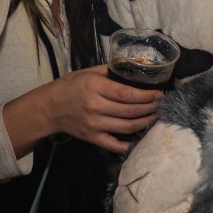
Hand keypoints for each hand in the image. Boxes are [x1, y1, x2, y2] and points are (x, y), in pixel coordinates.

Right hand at [40, 65, 161, 154]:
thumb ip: (110, 70)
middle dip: (150, 109)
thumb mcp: (88, 72)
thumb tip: (133, 68)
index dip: (146, 96)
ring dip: (145, 123)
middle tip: (162, 105)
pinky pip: (114, 144)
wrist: (49, 108)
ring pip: (127, 127)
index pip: (127, 94)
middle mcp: (96, 106)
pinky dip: (129, 144)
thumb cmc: (70, 86)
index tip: (159, 94)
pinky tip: (141, 139)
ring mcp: (94, 124)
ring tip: (156, 117)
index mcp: (95, 87)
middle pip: (130, 111)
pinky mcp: (92, 138)